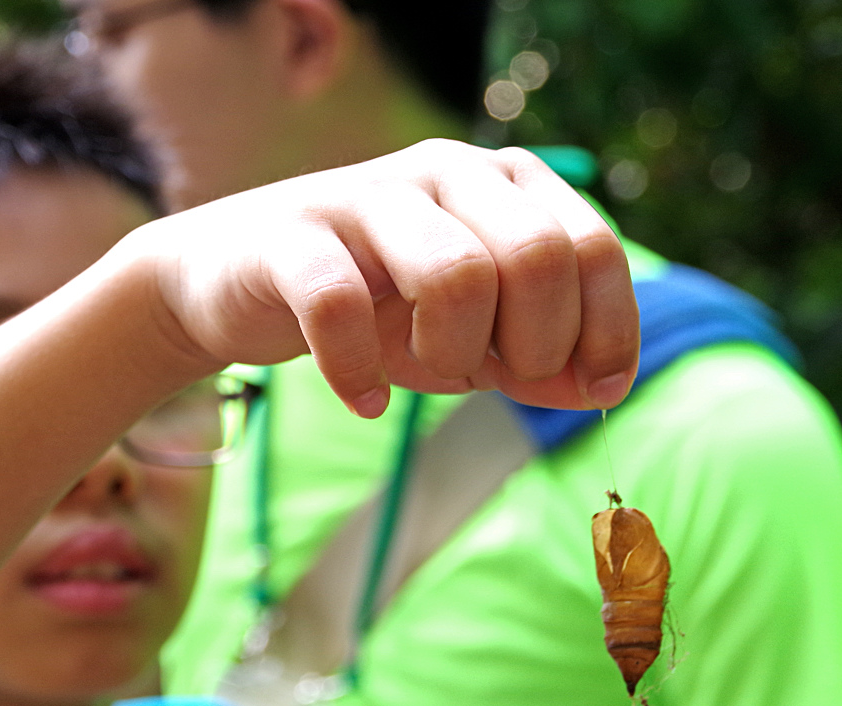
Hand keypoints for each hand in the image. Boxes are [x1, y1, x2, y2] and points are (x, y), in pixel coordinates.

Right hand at [135, 139, 639, 417]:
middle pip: (538, 256)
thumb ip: (541, 362)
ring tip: (426, 372)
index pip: (593, 247)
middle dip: (535, 344)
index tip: (593, 387)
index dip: (609, 330)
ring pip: (456, 274)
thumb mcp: (474, 339)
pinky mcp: (294, 236)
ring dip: (454, 353)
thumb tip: (603, 389)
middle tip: (496, 376)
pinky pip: (341, 307)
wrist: (233, 283)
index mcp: (504, 183)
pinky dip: (360, 373)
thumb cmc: (375, 308)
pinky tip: (363, 398)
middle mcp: (446, 170)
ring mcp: (367, 196)